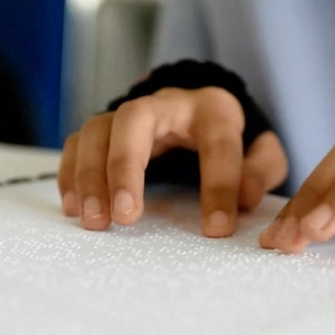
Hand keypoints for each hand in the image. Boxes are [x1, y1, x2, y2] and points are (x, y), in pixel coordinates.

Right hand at [58, 87, 287, 236]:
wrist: (202, 111)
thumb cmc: (233, 138)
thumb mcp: (261, 152)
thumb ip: (260, 171)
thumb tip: (244, 198)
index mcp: (214, 111)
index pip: (218, 145)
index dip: (219, 187)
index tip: (216, 230)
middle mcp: (168, 105)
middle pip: (134, 119)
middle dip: (125, 167)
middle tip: (125, 217)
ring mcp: (133, 114)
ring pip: (98, 130)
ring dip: (90, 176)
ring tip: (95, 220)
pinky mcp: (110, 129)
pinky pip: (79, 142)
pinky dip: (72, 173)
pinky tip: (75, 206)